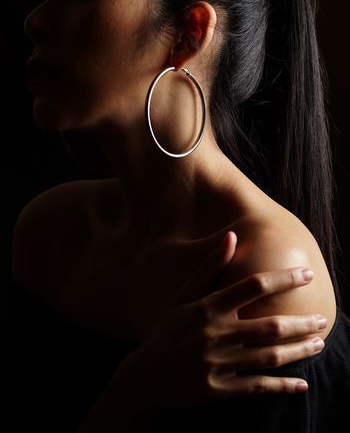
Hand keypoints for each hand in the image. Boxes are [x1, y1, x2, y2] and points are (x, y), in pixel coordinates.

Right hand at [113, 228, 325, 410]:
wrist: (146, 377)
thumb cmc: (168, 331)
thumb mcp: (185, 296)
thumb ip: (211, 267)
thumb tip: (232, 235)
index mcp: (207, 307)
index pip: (253, 286)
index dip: (283, 278)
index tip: (307, 273)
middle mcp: (214, 334)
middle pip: (268, 326)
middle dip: (300, 322)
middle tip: (321, 318)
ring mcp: (216, 364)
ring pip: (268, 357)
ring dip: (298, 351)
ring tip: (318, 343)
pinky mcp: (218, 390)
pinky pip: (257, 387)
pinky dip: (282, 386)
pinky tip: (301, 384)